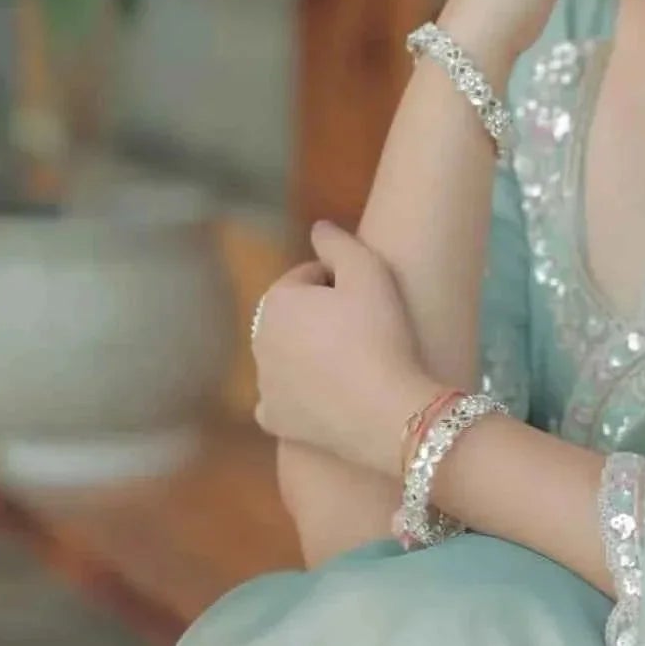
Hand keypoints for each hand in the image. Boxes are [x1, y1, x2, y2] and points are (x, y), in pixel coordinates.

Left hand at [252, 221, 435, 473]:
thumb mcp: (369, 271)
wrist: (386, 410)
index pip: (308, 278)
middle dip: (320, 318)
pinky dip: (299, 396)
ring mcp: (263, 384)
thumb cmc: (380, 334)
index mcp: (276, 301)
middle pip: (295, 318)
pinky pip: (281, 400)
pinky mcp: (273, 419)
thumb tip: (317, 226)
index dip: (342, 283)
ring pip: (287, 358)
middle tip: (364, 330)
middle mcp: (258, 340)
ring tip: (352, 364)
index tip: (369, 299)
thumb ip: (338, 242)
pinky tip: (325, 396)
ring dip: (310, 354)